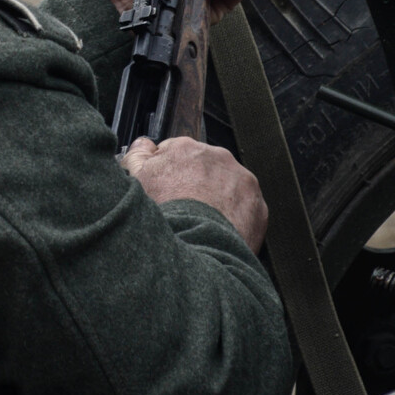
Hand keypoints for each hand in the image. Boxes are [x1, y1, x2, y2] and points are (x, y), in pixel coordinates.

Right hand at [122, 136, 268, 251]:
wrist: (199, 248)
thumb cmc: (167, 216)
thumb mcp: (137, 182)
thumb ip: (138, 156)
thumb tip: (143, 146)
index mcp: (186, 149)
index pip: (175, 154)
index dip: (167, 175)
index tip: (166, 191)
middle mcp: (217, 158)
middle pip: (203, 169)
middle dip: (195, 185)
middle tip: (183, 211)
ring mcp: (241, 180)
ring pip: (227, 188)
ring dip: (217, 201)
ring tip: (201, 224)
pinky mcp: (258, 205)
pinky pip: (245, 209)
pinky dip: (234, 219)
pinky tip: (218, 233)